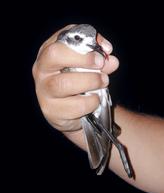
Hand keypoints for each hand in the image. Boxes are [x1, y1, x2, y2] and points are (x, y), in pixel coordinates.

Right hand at [32, 24, 118, 142]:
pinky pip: (75, 106)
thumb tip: (111, 60)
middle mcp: (41, 71)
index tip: (102, 51)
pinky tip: (94, 100)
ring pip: (64, 83)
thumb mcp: (86, 65)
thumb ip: (98, 57)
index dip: (82, 42)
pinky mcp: (52, 111)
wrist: (70, 110)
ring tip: (103, 82)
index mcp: (48, 54)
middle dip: (83, 59)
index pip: (60, 39)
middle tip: (101, 64)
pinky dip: (90, 102)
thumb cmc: (77, 81)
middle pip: (55, 56)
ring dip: (90, 81)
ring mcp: (43, 92)